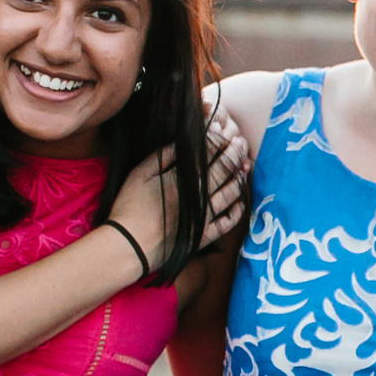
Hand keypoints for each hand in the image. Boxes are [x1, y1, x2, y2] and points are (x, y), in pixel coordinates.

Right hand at [110, 124, 248, 267]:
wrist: (129, 246)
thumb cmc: (129, 208)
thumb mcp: (140, 174)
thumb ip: (163, 156)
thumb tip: (182, 143)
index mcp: (182, 179)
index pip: (205, 155)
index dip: (215, 140)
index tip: (220, 129)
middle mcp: (198, 196)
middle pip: (222, 171)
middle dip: (233, 154)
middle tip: (240, 142)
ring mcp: (204, 217)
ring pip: (229, 194)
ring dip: (239, 178)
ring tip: (245, 165)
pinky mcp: (204, 236)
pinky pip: (226, 224)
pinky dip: (236, 213)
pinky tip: (240, 203)